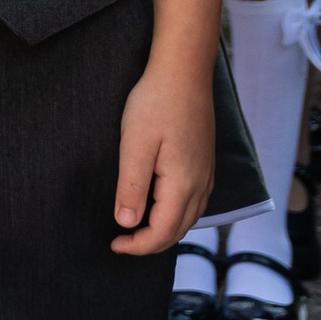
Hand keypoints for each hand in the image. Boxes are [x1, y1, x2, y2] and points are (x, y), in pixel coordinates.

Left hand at [110, 55, 214, 253]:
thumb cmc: (155, 104)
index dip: (138, 245)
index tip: (114, 245)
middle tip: (121, 242)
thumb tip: (127, 223)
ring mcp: (206, 175)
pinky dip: (174, 214)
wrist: (184, 74)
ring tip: (135, 229)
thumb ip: (131, 186)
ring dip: (164, 230)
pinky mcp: (204, 164)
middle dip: (151, 243)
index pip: (163, 232)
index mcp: (183, 185)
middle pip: (178, 230)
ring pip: (188, 218)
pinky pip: (193, 202)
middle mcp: (201, 186)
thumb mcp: (135, 145)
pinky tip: (155, 206)